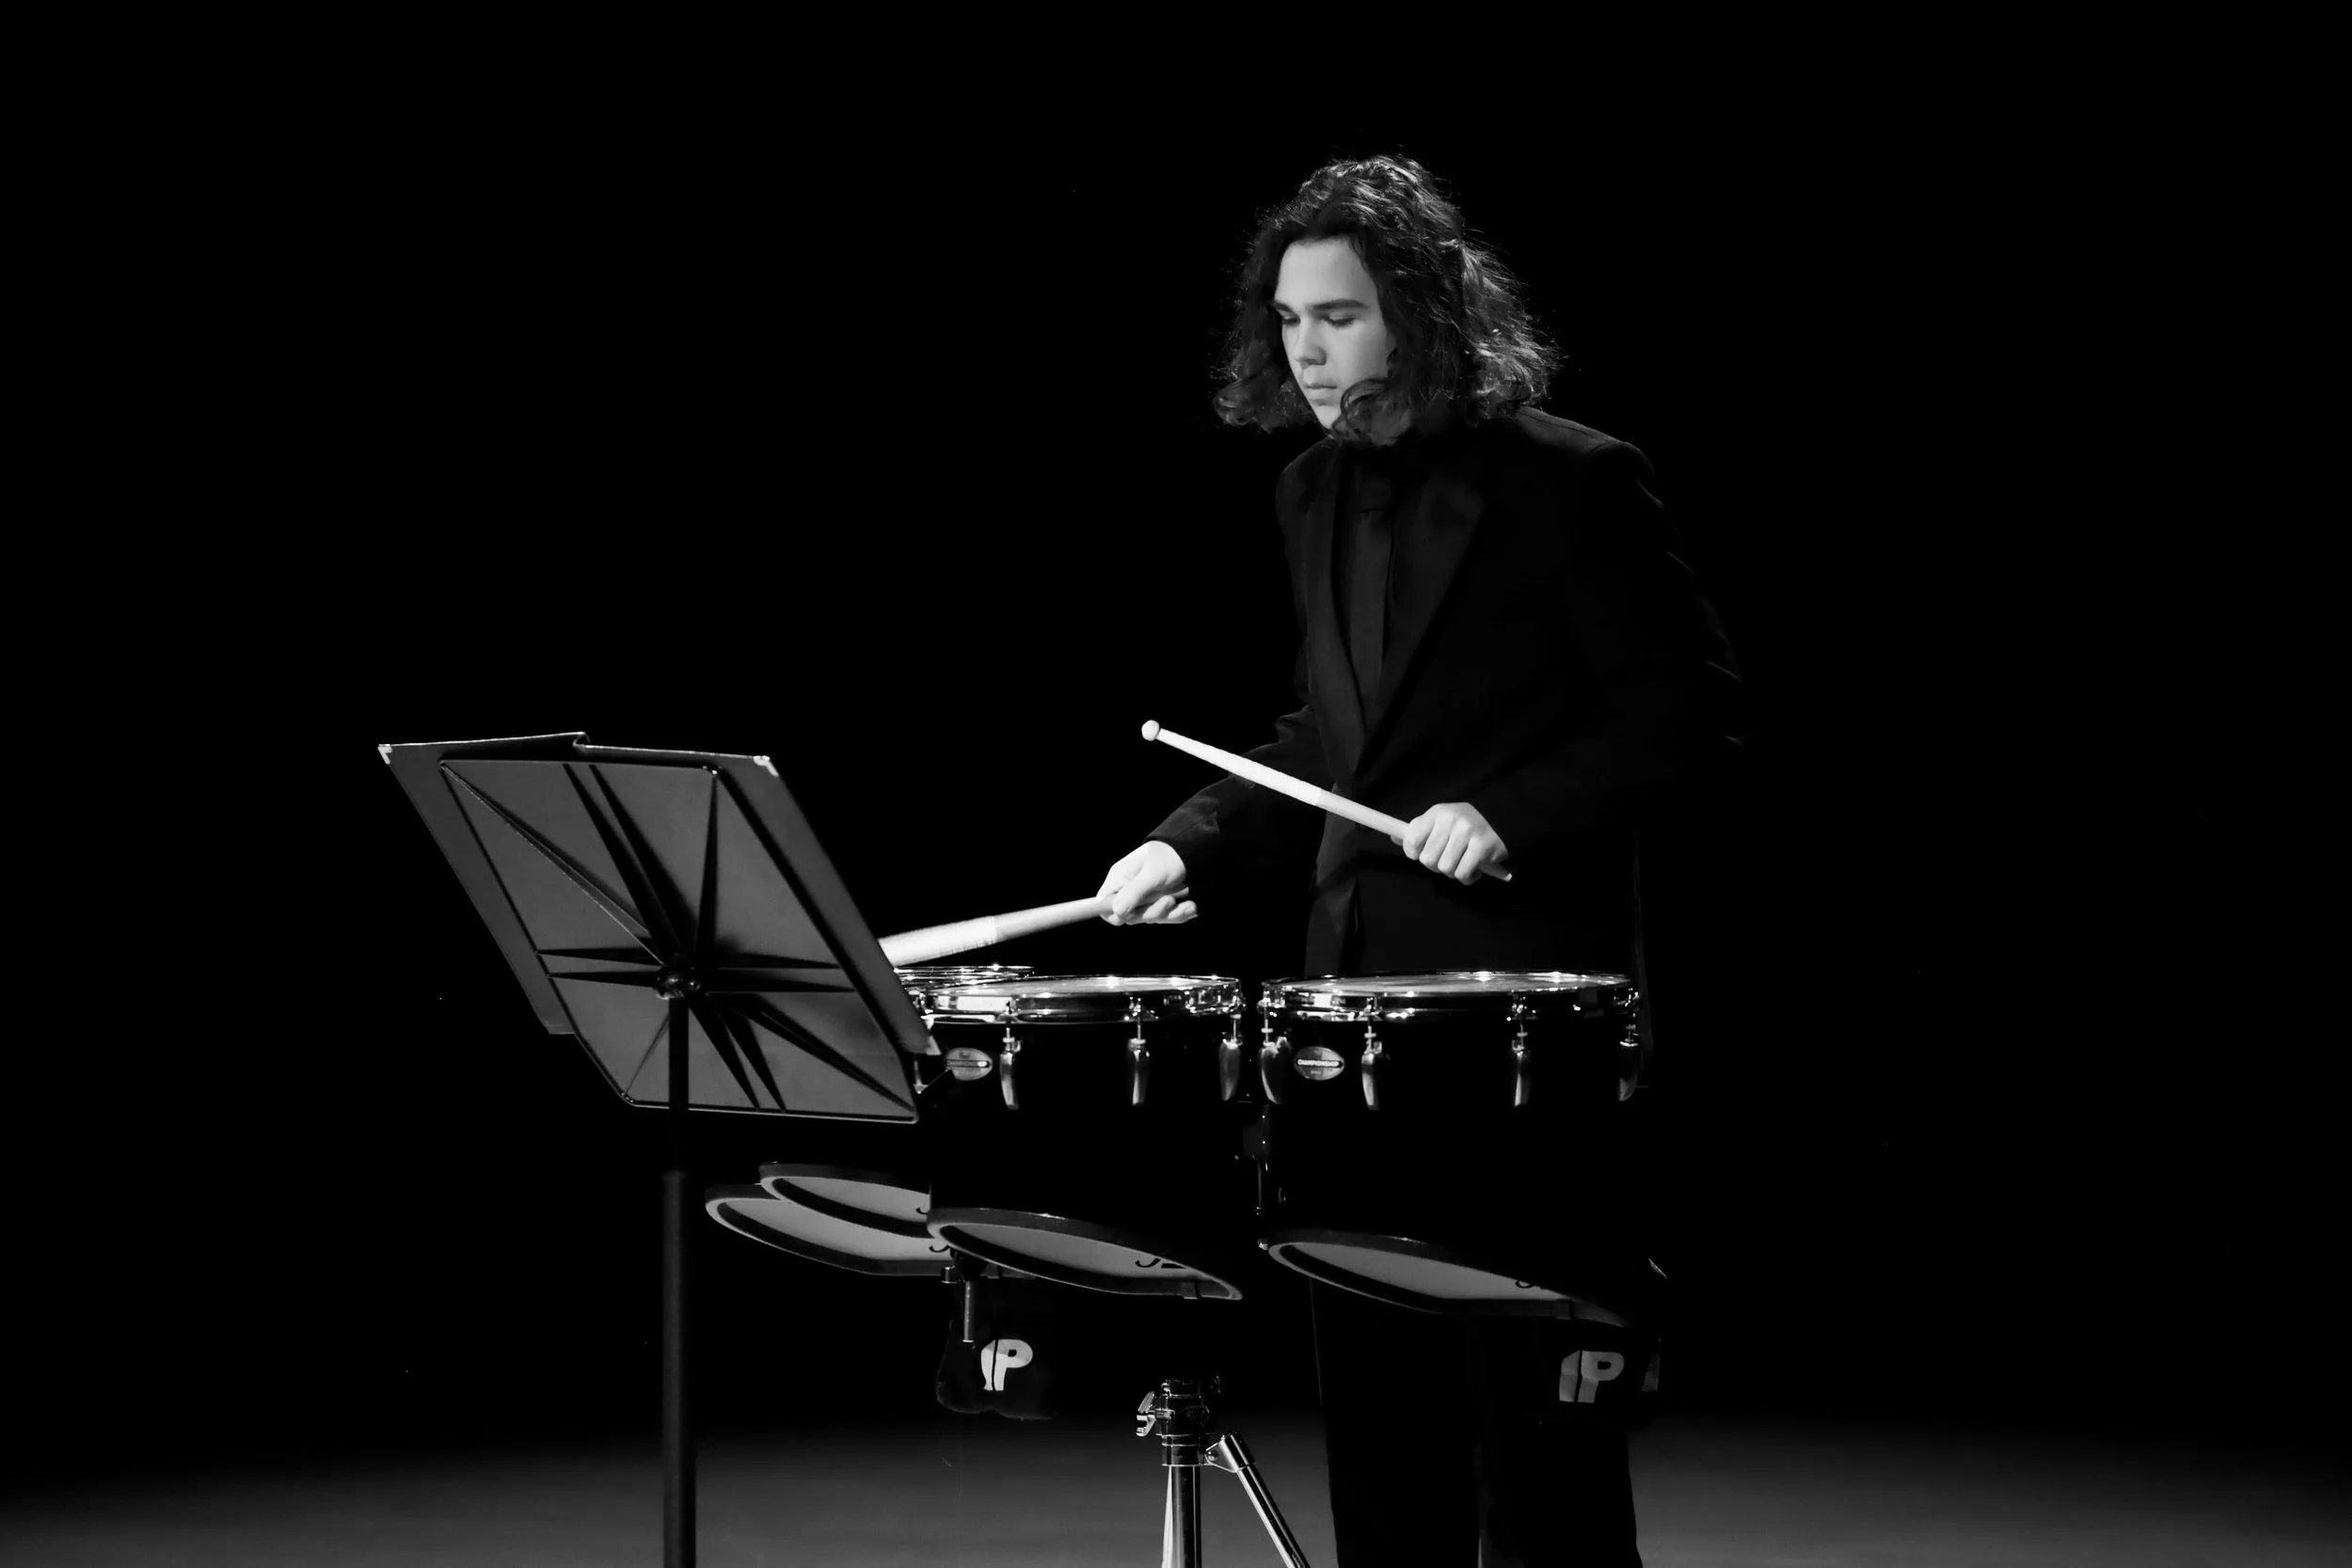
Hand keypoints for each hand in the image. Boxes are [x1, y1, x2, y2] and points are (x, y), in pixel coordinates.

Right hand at [1097, 841, 1196, 924]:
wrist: (1193, 853)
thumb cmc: (1168, 857)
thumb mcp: (1152, 874)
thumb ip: (1134, 892)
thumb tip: (1116, 911)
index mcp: (1120, 879)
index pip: (1103, 904)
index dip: (1113, 914)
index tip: (1131, 915)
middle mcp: (1129, 891)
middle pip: (1130, 916)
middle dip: (1152, 913)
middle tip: (1170, 900)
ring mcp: (1144, 899)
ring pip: (1150, 918)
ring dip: (1171, 913)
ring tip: (1188, 903)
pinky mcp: (1158, 904)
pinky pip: (1164, 917)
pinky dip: (1179, 913)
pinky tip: (1190, 906)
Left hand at [1395, 802, 1509, 884]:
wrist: (1504, 818)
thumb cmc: (1467, 824)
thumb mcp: (1442, 819)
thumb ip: (1420, 829)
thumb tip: (1393, 838)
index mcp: (1437, 813)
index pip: (1411, 839)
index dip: (1414, 853)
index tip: (1424, 854)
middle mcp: (1451, 820)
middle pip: (1427, 859)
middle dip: (1436, 865)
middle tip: (1449, 858)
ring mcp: (1467, 834)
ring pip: (1445, 869)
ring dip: (1453, 872)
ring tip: (1463, 862)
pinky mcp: (1482, 848)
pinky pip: (1463, 875)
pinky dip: (1467, 878)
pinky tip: (1474, 869)